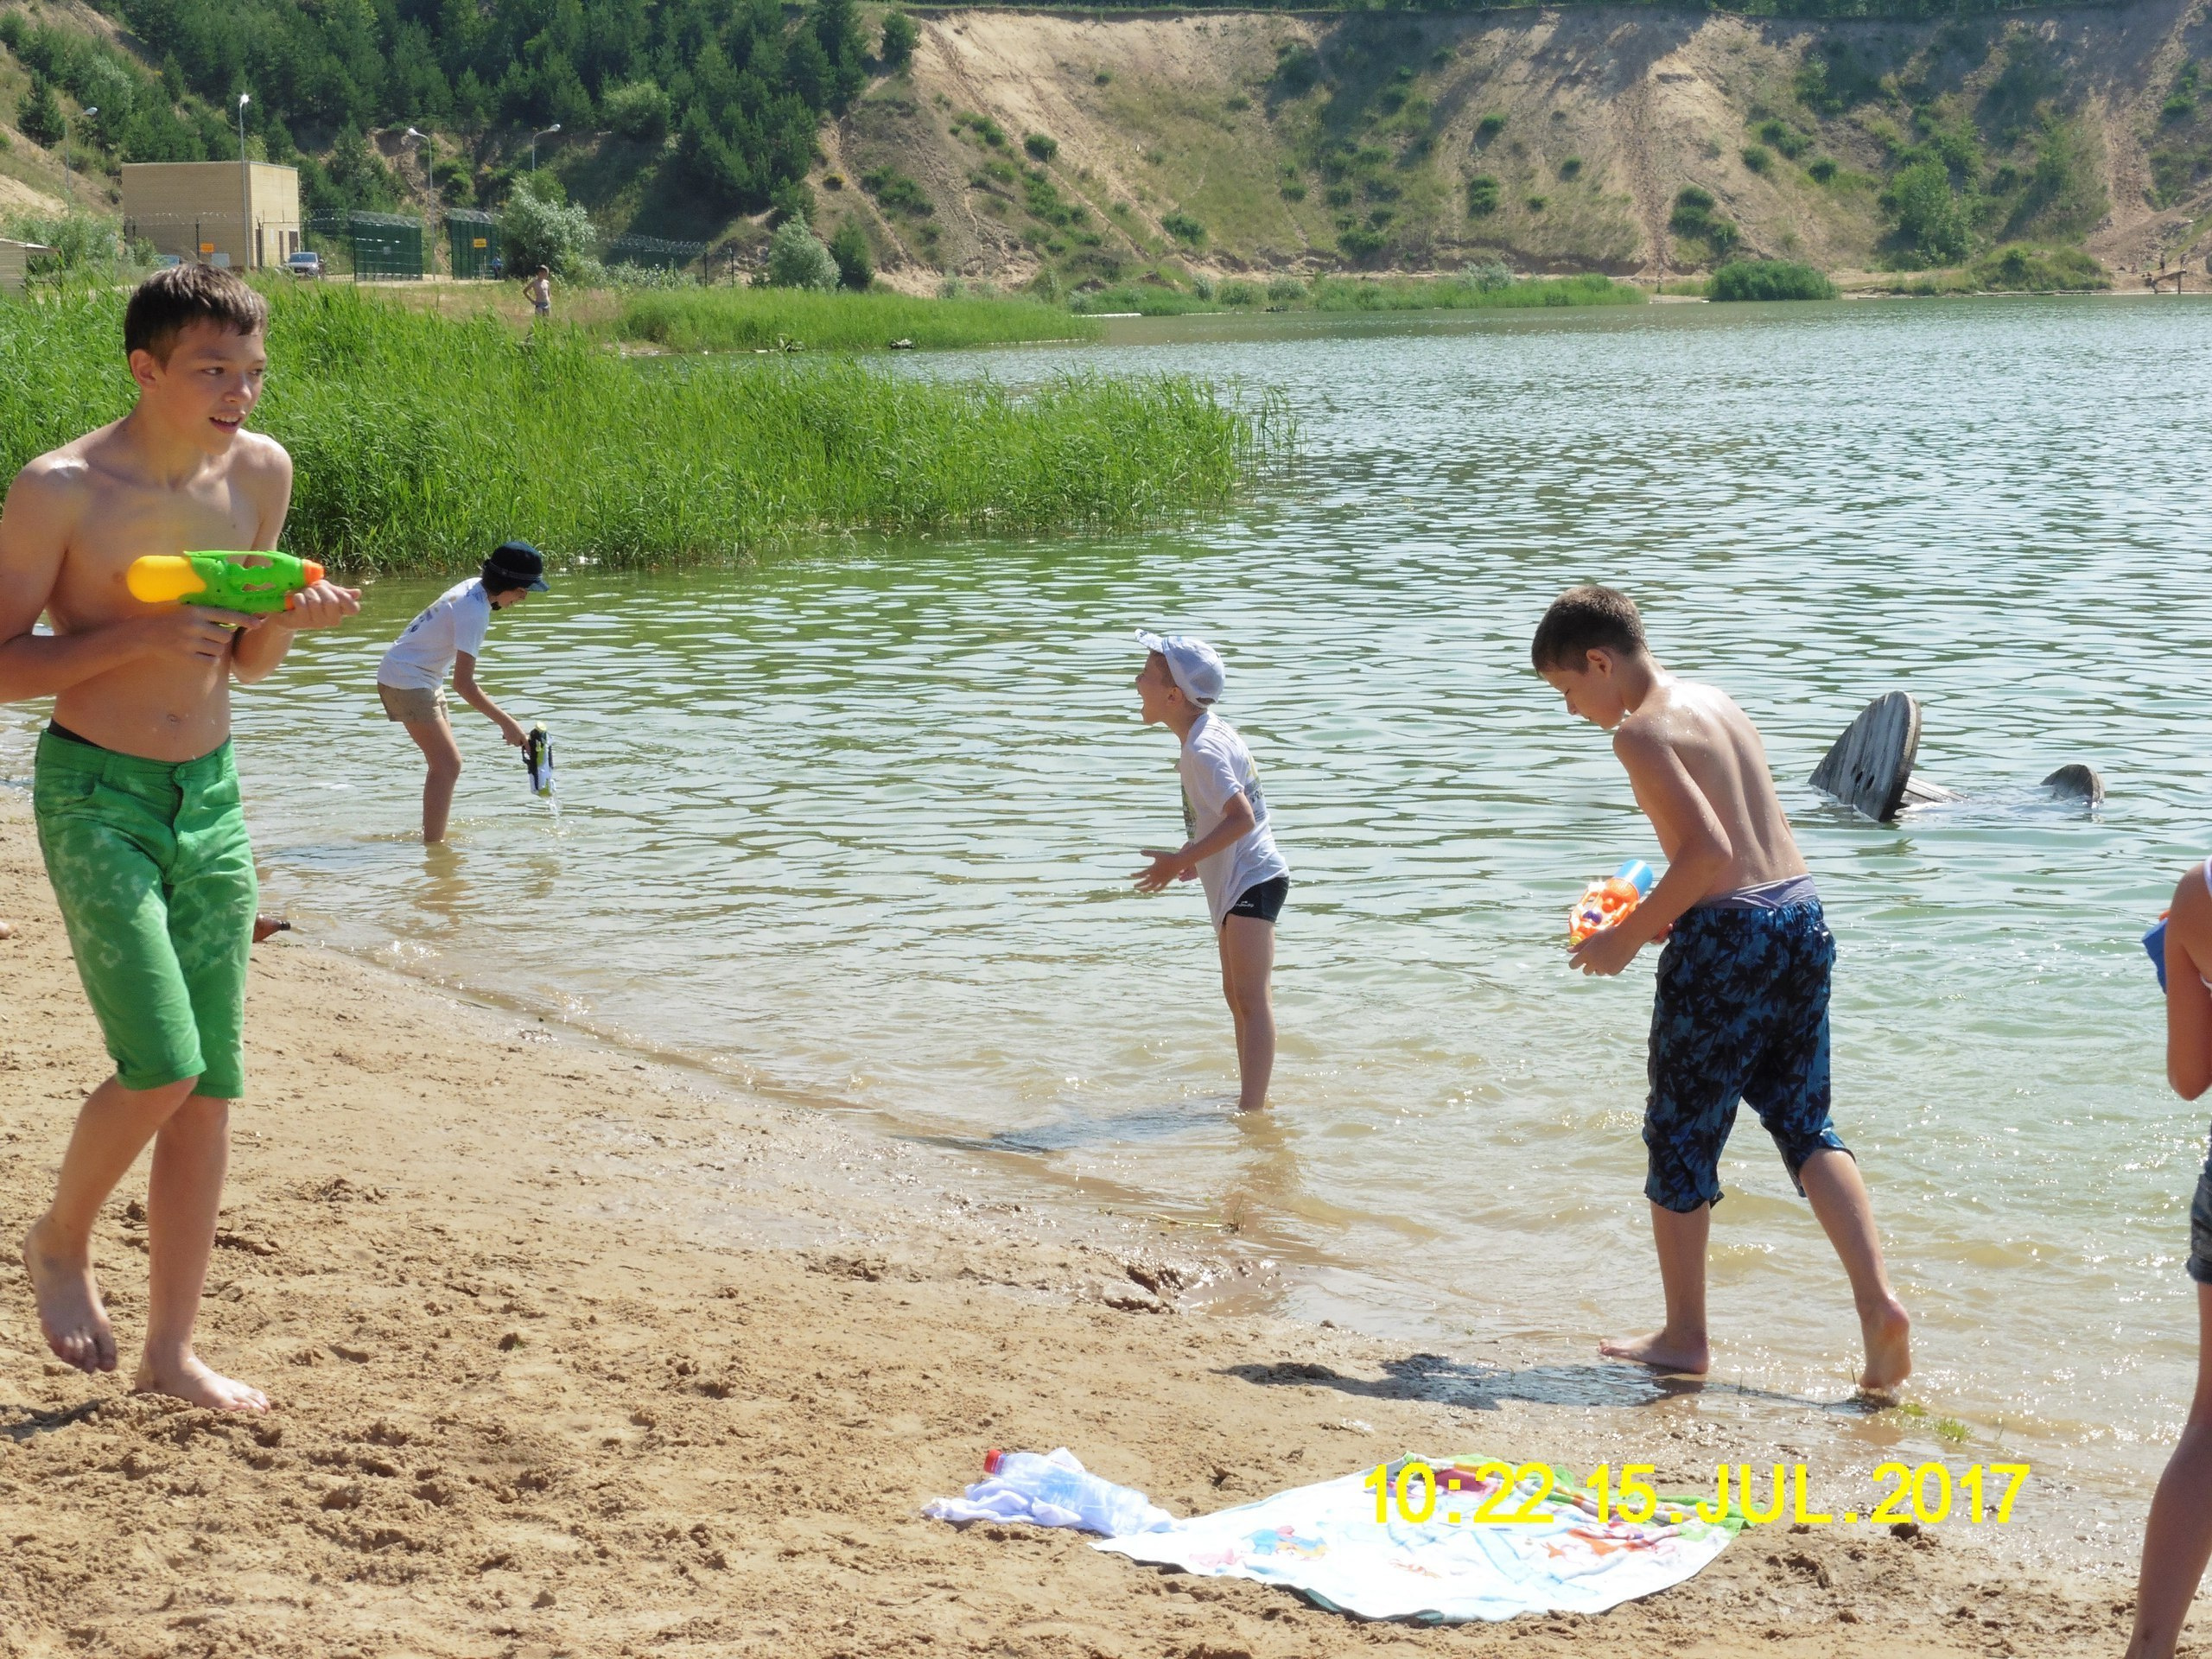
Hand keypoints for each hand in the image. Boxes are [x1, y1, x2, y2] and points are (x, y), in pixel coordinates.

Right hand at [140, 605, 261, 660]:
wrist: (146, 634)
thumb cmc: (170, 619)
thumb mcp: (187, 609)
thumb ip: (207, 613)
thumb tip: (233, 616)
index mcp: (196, 611)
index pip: (227, 615)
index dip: (244, 619)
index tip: (258, 623)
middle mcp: (194, 626)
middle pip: (225, 636)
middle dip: (222, 637)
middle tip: (209, 635)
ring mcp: (190, 642)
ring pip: (219, 650)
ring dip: (215, 649)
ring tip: (201, 644)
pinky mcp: (186, 656)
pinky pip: (211, 661)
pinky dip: (209, 659)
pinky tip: (199, 653)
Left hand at [272, 579, 361, 629]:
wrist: (286, 606)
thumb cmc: (309, 596)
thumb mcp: (325, 590)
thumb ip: (340, 592)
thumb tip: (358, 593)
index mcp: (341, 612)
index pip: (353, 609)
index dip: (344, 598)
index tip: (333, 591)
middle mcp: (332, 620)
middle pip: (332, 602)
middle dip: (321, 589)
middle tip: (313, 588)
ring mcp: (317, 623)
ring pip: (315, 602)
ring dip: (307, 592)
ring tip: (303, 593)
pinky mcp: (301, 622)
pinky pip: (302, 604)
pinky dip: (297, 597)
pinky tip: (295, 599)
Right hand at [496, 716, 527, 747]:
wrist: (507, 723)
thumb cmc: (514, 725)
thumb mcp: (520, 730)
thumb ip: (522, 736)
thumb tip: (523, 740)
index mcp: (522, 735)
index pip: (526, 744)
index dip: (528, 749)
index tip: (529, 754)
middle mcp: (518, 738)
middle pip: (519, 745)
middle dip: (519, 742)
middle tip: (518, 738)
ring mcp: (513, 740)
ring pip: (515, 744)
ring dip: (515, 742)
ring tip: (513, 735)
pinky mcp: (508, 740)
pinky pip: (510, 743)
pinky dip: (510, 741)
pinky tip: (509, 736)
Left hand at [1131, 847, 1192, 893]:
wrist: (1178, 862)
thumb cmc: (1168, 856)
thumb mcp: (1157, 853)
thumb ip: (1149, 853)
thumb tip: (1140, 851)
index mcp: (1152, 870)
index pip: (1141, 874)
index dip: (1135, 875)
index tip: (1131, 875)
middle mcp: (1156, 877)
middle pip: (1145, 883)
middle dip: (1139, 885)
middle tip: (1134, 886)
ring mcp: (1161, 880)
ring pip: (1151, 887)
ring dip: (1145, 890)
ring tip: (1141, 891)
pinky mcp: (1167, 882)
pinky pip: (1160, 888)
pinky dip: (1156, 890)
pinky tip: (1154, 891)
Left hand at [1569, 921, 1645, 976]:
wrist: (1628, 936)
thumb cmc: (1609, 934)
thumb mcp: (1593, 938)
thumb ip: (1580, 946)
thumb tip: (1568, 951)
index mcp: (1586, 954)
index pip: (1573, 964)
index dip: (1575, 963)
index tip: (1578, 961)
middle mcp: (1593, 963)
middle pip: (1586, 971)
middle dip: (1589, 966)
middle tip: (1597, 957)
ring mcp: (1603, 968)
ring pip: (1598, 972)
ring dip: (1600, 966)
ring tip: (1609, 954)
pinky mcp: (1613, 972)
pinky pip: (1608, 972)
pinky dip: (1610, 967)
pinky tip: (1616, 957)